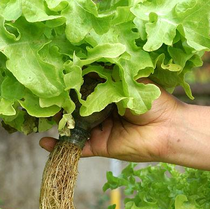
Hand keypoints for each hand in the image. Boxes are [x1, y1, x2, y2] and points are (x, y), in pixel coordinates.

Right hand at [39, 79, 180, 161]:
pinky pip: (76, 147)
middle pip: (75, 107)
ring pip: (72, 126)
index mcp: (109, 92)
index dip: (69, 83)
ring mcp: (99, 129)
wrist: (168, 128)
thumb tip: (83, 61)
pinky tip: (44, 142)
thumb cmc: (153, 100)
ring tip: (42, 114)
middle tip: (42, 96)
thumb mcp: (128, 79)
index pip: (83, 86)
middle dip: (59, 103)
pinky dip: (60, 146)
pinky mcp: (99, 146)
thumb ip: (108, 72)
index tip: (52, 76)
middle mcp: (101, 110)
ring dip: (57, 122)